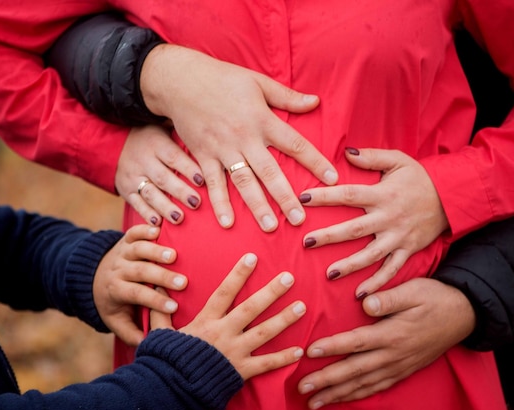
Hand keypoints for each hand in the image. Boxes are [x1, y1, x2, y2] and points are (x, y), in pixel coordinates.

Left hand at [93, 224, 187, 345]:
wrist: (94, 276)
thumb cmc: (114, 302)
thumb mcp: (116, 320)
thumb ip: (131, 333)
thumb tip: (150, 344)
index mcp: (116, 290)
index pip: (135, 295)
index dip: (154, 301)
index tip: (174, 307)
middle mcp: (119, 269)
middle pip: (139, 271)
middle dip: (161, 277)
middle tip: (183, 282)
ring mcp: (122, 252)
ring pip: (137, 249)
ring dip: (155, 251)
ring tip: (174, 256)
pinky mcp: (126, 239)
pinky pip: (133, 231)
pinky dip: (145, 228)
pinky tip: (161, 228)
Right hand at [115, 125, 203, 225]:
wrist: (116, 143)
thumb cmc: (153, 139)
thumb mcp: (165, 130)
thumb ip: (183, 139)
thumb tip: (209, 146)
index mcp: (156, 144)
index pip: (174, 157)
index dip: (188, 169)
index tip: (203, 180)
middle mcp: (143, 160)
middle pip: (163, 177)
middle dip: (180, 192)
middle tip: (196, 203)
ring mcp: (133, 176)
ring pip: (149, 193)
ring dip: (165, 207)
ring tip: (179, 218)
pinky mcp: (126, 190)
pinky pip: (136, 203)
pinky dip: (146, 214)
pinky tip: (157, 223)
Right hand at [140, 44, 337, 231]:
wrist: (180, 80)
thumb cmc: (223, 79)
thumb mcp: (259, 82)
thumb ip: (287, 97)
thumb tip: (316, 102)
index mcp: (262, 119)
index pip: (294, 144)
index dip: (315, 161)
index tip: (332, 178)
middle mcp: (244, 137)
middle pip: (269, 171)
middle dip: (285, 197)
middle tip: (299, 220)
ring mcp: (222, 149)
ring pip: (243, 182)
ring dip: (257, 206)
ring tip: (270, 227)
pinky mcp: (203, 155)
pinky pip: (213, 183)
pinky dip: (219, 203)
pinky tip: (227, 223)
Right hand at [150, 253, 306, 379]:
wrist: (171, 389)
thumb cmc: (168, 359)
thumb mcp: (161, 332)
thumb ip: (161, 311)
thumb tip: (159, 287)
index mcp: (206, 321)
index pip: (224, 292)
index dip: (238, 274)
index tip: (252, 257)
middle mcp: (223, 333)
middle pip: (251, 308)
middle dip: (271, 291)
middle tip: (289, 277)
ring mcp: (234, 351)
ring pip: (264, 333)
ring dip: (284, 319)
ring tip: (302, 306)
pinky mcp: (241, 370)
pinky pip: (266, 364)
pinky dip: (283, 358)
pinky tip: (300, 350)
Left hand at [297, 278, 474, 409]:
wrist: (464, 315)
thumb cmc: (435, 298)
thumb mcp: (414, 290)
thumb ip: (389, 298)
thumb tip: (366, 303)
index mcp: (393, 333)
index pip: (356, 342)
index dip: (332, 347)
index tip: (309, 351)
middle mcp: (394, 355)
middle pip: (354, 371)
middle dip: (327, 381)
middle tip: (302, 387)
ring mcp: (399, 366)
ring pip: (363, 384)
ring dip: (338, 394)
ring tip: (315, 402)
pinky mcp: (404, 371)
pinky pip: (377, 387)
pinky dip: (358, 395)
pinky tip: (344, 398)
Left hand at [300, 148, 448, 295]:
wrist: (452, 197)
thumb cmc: (420, 177)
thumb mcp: (398, 160)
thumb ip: (372, 157)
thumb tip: (346, 152)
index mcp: (383, 194)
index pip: (349, 194)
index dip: (325, 196)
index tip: (303, 198)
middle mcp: (388, 217)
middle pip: (355, 229)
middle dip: (329, 236)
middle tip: (307, 242)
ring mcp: (398, 236)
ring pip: (371, 254)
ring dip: (350, 265)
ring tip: (329, 274)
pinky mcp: (407, 250)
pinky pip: (391, 270)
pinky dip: (377, 283)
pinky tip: (360, 294)